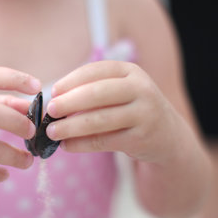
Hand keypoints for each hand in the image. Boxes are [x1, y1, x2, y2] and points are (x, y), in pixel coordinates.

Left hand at [45, 60, 179, 161]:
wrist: (167, 136)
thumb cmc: (131, 109)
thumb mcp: (119, 91)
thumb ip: (92, 91)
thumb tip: (54, 100)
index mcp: (130, 71)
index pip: (95, 71)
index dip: (71, 81)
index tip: (53, 92)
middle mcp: (141, 89)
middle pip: (97, 94)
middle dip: (69, 102)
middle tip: (50, 111)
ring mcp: (144, 114)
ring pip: (99, 120)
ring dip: (71, 127)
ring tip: (52, 132)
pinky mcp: (141, 138)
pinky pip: (104, 142)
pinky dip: (81, 144)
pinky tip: (67, 146)